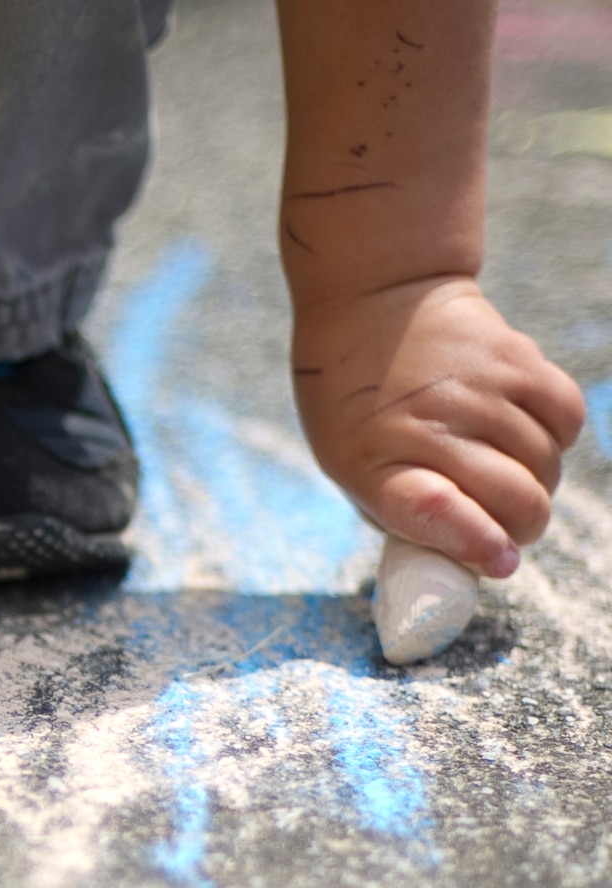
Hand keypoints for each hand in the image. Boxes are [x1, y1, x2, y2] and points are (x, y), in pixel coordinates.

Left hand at [292, 277, 582, 577]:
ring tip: (507, 473)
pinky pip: (566, 419)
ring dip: (537, 484)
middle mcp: (430, 424)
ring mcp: (479, 389)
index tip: (498, 559)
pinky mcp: (517, 358)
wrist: (371, 299)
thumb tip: (470, 554)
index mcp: (373, 459)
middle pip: (517, 500)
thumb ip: (401, 508)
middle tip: (506, 527)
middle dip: (521, 528)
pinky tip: (525, 435)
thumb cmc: (354, 399)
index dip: (476, 544)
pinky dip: (557, 439)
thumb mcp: (349, 461)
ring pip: (547, 466)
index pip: (435, 512)